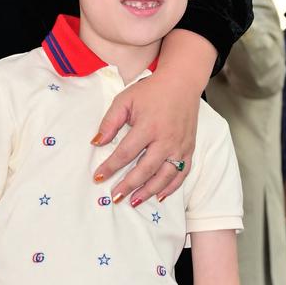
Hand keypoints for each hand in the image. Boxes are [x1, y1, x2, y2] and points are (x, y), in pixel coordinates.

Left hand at [93, 69, 202, 207]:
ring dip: (149, 191)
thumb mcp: (125, 100)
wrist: (182, 83)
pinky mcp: (189, 149)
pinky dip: (171, 187)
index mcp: (149, 126)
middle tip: (115, 197)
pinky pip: (182, 173)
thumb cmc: (151, 91)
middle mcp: (166, 139)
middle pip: (145, 169)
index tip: (98, 177)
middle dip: (129, 185)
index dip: (110, 167)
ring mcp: (180, 146)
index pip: (126, 153)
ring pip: (165, 176)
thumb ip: (110, 121)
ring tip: (134, 201)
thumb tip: (96, 142)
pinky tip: (159, 196)